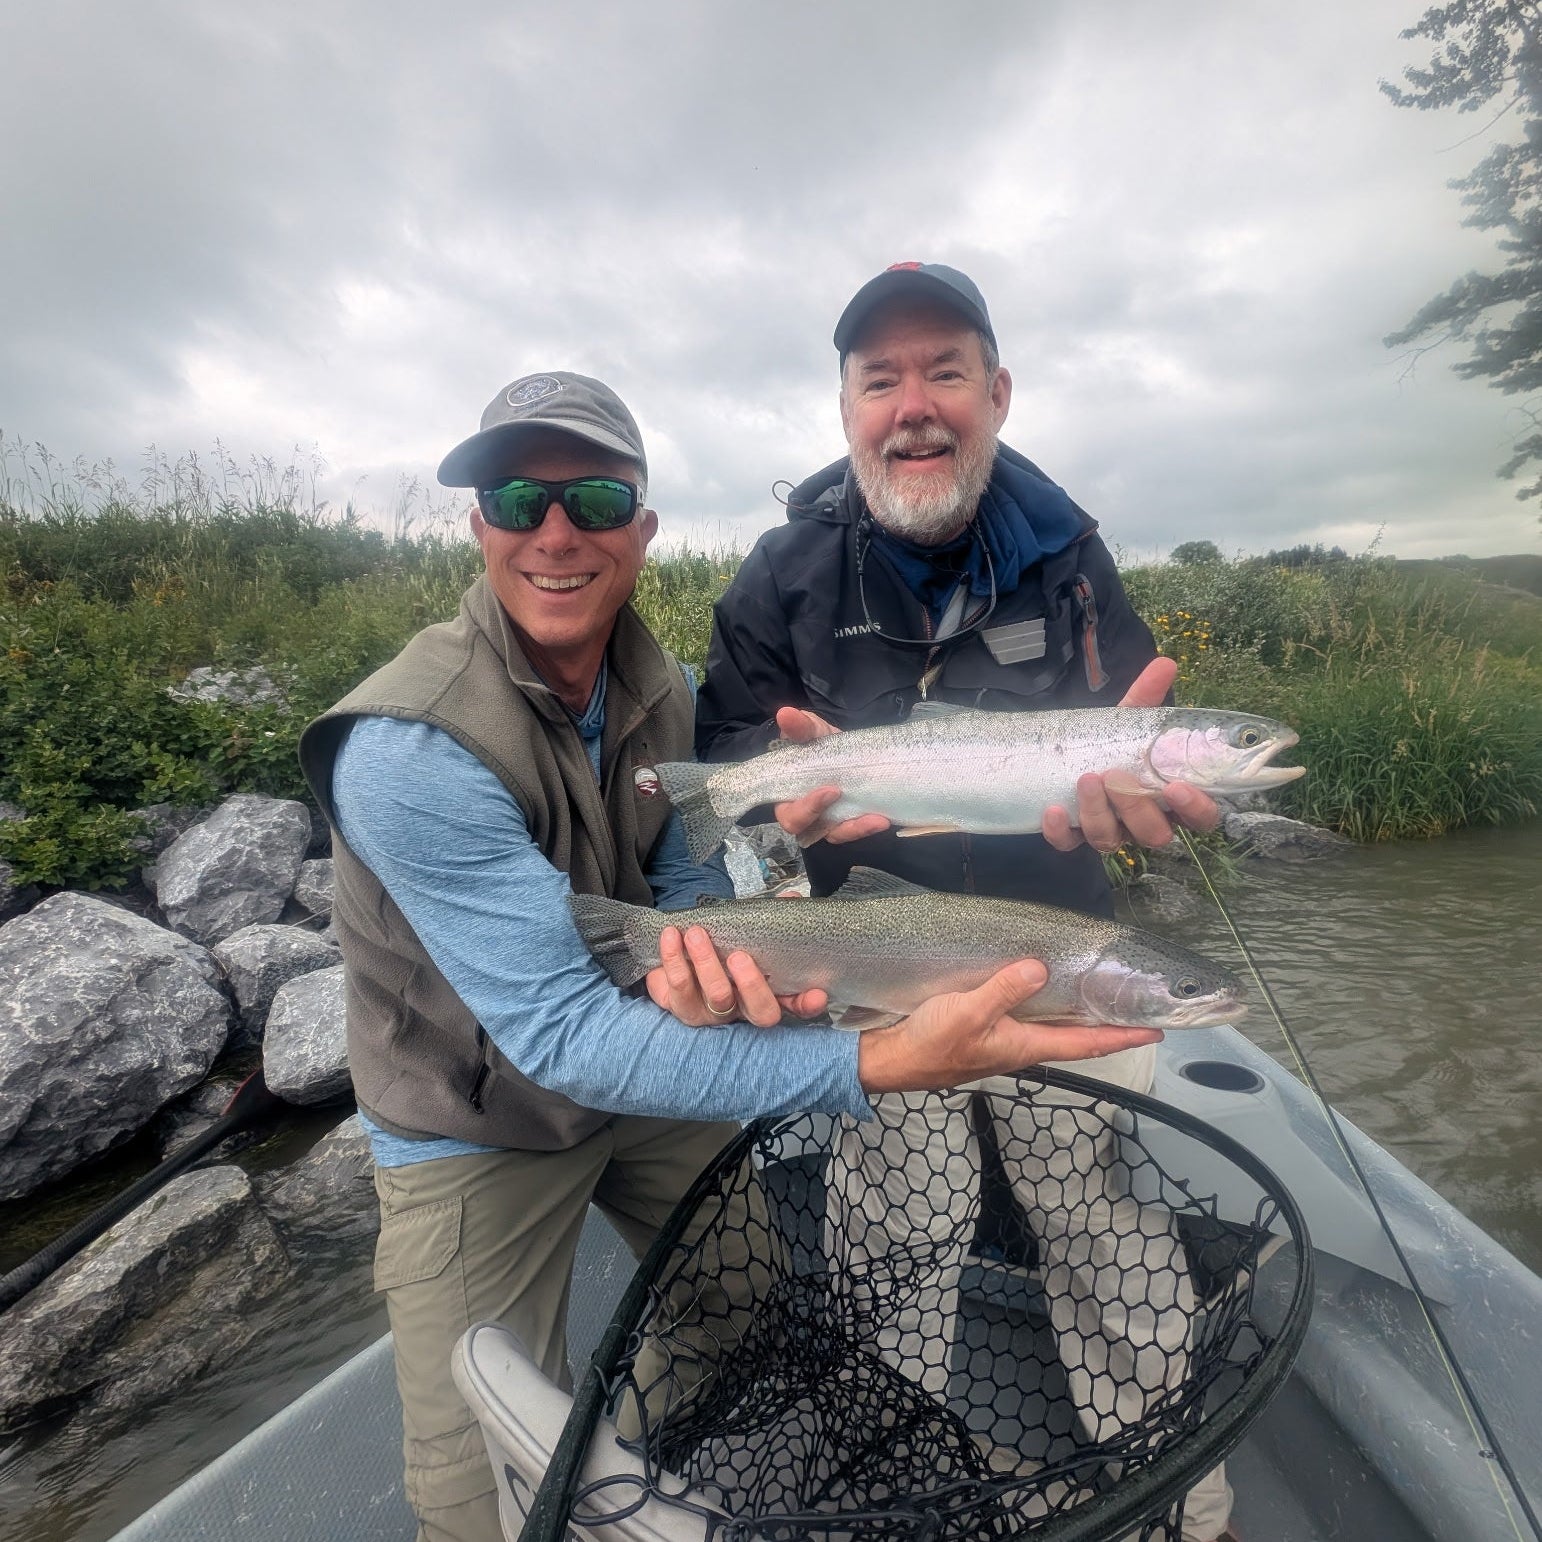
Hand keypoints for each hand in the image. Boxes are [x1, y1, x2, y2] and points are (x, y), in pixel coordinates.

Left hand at [645, 922, 828, 1026]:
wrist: (671, 952)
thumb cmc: (718, 944)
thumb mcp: (744, 931)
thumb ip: (768, 918)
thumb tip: (791, 899)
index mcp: (766, 991)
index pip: (794, 1004)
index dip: (806, 1004)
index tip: (817, 992)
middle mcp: (742, 1008)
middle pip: (760, 1012)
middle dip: (752, 985)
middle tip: (739, 956)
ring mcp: (711, 1012)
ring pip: (717, 998)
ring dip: (706, 964)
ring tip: (696, 934)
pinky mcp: (678, 1006)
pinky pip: (677, 989)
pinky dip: (672, 958)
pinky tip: (671, 935)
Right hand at [771, 706, 891, 846]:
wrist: (846, 749)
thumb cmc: (819, 743)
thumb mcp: (812, 731)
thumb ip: (800, 726)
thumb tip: (785, 714)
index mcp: (788, 797)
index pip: (788, 814)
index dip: (805, 809)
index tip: (828, 789)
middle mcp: (806, 815)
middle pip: (807, 828)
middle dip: (822, 815)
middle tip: (839, 793)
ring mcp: (829, 821)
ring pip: (836, 834)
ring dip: (855, 828)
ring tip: (878, 819)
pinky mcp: (851, 822)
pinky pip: (857, 831)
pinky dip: (869, 827)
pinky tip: (884, 818)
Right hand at [856, 959, 1162, 1093]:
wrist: (891, 1061)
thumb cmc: (931, 1043)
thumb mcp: (968, 1012)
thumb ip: (1004, 989)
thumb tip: (1039, 967)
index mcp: (1025, 1045)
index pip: (1086, 1041)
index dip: (1121, 1035)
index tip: (1155, 1030)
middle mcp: (1021, 1046)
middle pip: (1075, 1036)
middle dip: (1107, 1024)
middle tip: (1136, 1008)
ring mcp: (1003, 1042)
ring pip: (1052, 1027)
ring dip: (1077, 1014)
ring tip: (1098, 995)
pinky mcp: (985, 1034)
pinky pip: (1026, 1018)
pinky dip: (1044, 1006)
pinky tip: (1039, 990)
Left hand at [1042, 657, 1220, 853]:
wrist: (1067, 751)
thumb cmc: (1112, 742)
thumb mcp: (1128, 721)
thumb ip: (1146, 696)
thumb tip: (1165, 664)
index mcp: (1169, 798)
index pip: (1200, 818)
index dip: (1194, 809)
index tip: (1177, 786)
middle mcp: (1142, 821)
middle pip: (1154, 835)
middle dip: (1136, 808)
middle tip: (1117, 775)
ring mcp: (1109, 831)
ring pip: (1111, 841)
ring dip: (1098, 812)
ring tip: (1086, 778)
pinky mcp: (1073, 835)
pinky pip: (1068, 844)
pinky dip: (1060, 831)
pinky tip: (1052, 809)